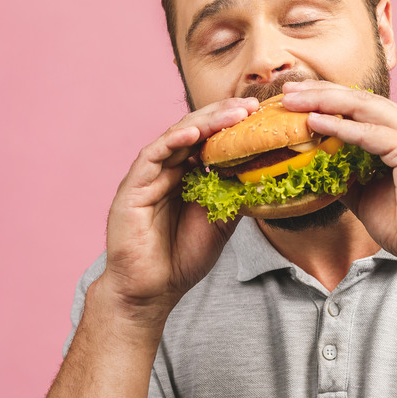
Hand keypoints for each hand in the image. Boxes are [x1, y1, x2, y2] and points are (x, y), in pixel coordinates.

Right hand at [94, 96, 258, 326]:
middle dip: (223, 116)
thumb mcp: (221, 222)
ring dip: (205, 123)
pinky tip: (195, 134)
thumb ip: (235, 195)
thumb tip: (264, 173)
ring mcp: (148, 176)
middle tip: (251, 106)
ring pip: (176, 137)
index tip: (260, 115)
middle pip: (195, 131)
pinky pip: (152, 156)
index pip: (209, 140)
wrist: (153, 291)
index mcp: (186, 175)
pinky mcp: (132, 187)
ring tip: (232, 114)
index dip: (232, 125)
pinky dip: (173, 142)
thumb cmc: (182, 258)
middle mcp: (166, 170)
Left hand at [281, 81, 396, 268]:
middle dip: (321, 91)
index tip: (296, 96)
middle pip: (361, 98)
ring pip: (364, 108)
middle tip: (288, 89)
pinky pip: (371, 134)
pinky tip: (316, 123)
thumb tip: (312, 167)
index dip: (327, 96)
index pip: (362, 105)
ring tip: (294, 101)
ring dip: (325, 102)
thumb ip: (344, 174)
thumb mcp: (366, 194)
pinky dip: (341, 127)